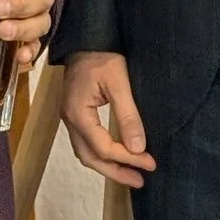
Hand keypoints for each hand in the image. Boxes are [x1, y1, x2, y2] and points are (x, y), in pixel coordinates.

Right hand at [64, 50, 152, 185]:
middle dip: (115, 172)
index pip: (103, 148)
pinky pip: (85, 142)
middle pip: (90, 157)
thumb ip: (128, 116)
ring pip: (85, 153)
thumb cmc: (103, 56)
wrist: (85, 37)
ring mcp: (69, 117)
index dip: (128, 159)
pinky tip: (117, 156)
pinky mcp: (74, 113)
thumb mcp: (119, 84)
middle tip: (140, 181)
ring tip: (131, 175)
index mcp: (78, 114)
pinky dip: (101, 154)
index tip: (151, 163)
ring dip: (108, 166)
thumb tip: (138, 148)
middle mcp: (69, 120)